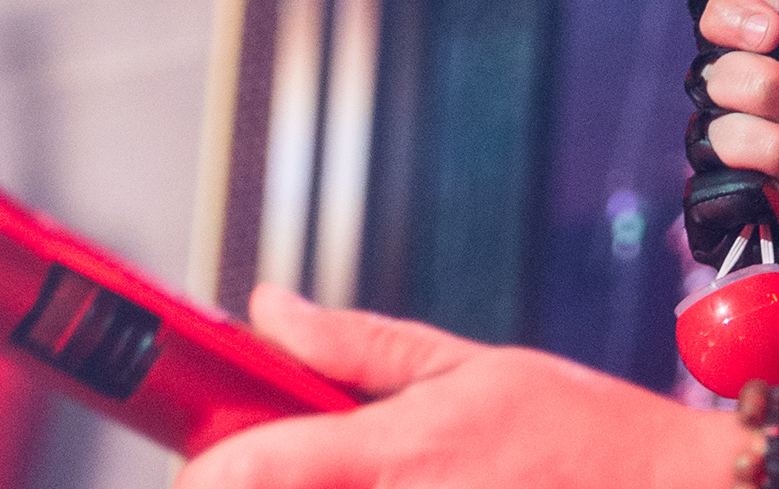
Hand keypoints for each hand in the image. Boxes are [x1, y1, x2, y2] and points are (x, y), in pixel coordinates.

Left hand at [184, 291, 725, 488]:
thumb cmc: (578, 431)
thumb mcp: (469, 365)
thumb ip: (359, 345)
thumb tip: (271, 307)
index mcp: (402, 450)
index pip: (259, 466)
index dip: (208, 468)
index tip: (199, 460)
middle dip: (259, 485)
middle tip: (277, 468)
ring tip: (346, 475)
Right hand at [681, 0, 778, 394]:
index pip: (712, 19)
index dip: (726, 17)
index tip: (771, 34)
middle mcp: (752, 111)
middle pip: (703, 75)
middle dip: (766, 89)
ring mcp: (741, 171)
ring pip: (704, 137)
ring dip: (773, 149)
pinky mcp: (735, 230)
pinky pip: (703, 199)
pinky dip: (753, 197)